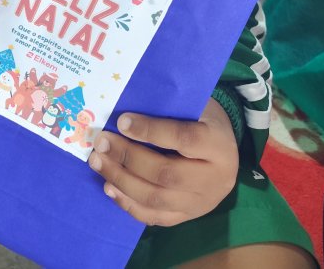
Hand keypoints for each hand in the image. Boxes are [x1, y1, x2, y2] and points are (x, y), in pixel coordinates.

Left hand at [88, 98, 238, 225]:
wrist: (226, 152)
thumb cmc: (203, 120)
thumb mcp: (195, 107)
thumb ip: (167, 108)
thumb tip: (125, 107)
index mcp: (218, 145)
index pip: (184, 139)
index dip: (150, 130)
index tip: (121, 121)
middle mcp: (214, 180)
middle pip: (166, 174)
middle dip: (128, 158)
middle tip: (102, 142)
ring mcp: (200, 203)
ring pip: (156, 199)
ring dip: (121, 180)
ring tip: (98, 161)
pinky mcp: (186, 217)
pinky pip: (154, 216)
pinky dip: (127, 203)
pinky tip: (109, 186)